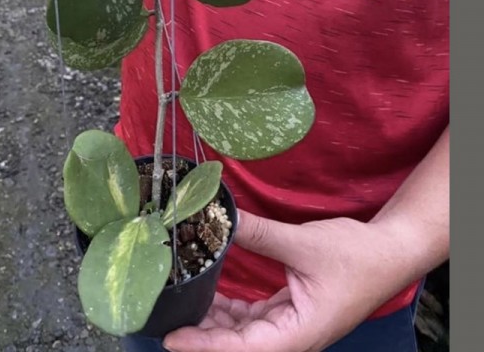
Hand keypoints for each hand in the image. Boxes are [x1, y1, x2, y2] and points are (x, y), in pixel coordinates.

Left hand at [163, 209, 421, 351]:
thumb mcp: (304, 243)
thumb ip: (259, 234)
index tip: (172, 337)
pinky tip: (211, 294)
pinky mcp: (289, 312)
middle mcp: (292, 338)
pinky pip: (252, 318)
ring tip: (183, 299)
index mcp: (299, 334)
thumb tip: (220, 217)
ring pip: (243, 334)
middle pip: (239, 346)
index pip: (243, 349)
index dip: (206, 346)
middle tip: (168, 312)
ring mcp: (290, 327)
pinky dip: (229, 309)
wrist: (388, 253)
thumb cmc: (355, 256)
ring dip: (214, 320)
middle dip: (203, 333)